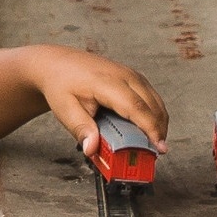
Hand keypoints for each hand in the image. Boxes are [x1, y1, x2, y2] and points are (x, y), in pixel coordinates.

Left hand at [28, 45, 168, 154]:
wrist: (58, 63)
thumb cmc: (61, 83)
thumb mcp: (65, 110)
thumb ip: (80, 129)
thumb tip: (91, 149)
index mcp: (107, 82)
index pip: (136, 107)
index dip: (150, 129)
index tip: (158, 147)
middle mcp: (124, 75)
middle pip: (152, 105)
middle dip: (158, 130)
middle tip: (155, 153)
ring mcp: (131, 74)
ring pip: (156, 101)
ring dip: (158, 123)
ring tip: (151, 145)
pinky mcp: (133, 77)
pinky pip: (151, 97)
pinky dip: (154, 114)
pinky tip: (146, 129)